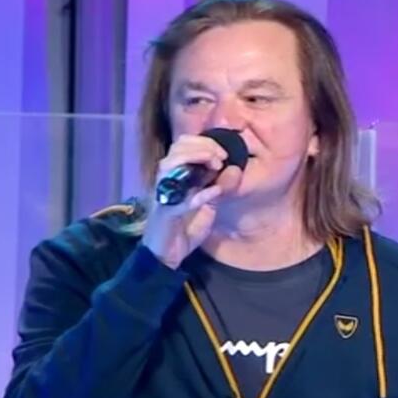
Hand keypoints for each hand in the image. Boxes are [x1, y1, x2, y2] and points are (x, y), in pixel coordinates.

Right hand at [142, 134, 243, 268]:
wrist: (167, 255)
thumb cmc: (184, 228)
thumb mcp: (206, 204)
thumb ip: (216, 186)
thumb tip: (234, 169)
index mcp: (175, 174)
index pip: (184, 144)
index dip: (205, 142)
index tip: (224, 153)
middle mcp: (166, 179)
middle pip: (178, 147)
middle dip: (204, 146)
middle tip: (221, 158)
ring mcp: (163, 193)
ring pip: (171, 163)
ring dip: (197, 158)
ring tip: (216, 166)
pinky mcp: (165, 212)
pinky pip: (181, 198)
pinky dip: (200, 194)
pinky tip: (216, 193)